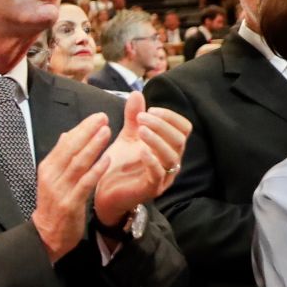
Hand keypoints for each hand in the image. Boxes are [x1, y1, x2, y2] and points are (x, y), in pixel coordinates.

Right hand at [29, 114, 111, 261]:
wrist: (47, 235)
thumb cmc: (54, 206)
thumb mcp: (52, 179)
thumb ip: (60, 158)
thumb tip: (66, 135)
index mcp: (48, 168)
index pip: (64, 143)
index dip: (81, 128)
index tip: (97, 117)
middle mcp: (51, 176)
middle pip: (70, 149)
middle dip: (87, 132)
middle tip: (103, 117)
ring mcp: (60, 190)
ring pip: (77, 164)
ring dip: (93, 147)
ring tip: (107, 132)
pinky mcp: (69, 203)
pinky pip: (84, 184)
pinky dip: (95, 171)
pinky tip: (107, 159)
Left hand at [94, 93, 190, 224]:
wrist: (104, 193)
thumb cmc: (119, 164)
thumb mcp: (127, 137)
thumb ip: (133, 117)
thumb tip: (137, 92)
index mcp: (168, 147)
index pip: (183, 128)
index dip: (170, 117)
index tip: (150, 110)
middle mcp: (171, 162)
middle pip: (179, 140)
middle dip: (162, 126)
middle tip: (142, 118)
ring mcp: (163, 177)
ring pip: (172, 156)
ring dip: (157, 140)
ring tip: (140, 130)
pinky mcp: (151, 189)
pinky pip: (158, 175)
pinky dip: (151, 161)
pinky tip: (140, 151)